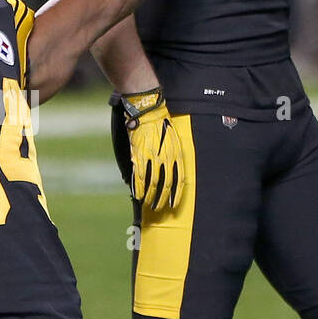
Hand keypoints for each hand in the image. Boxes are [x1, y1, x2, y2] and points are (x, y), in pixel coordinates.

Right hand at [121, 88, 184, 211]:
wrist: (148, 111)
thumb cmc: (162, 124)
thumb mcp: (173, 140)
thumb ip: (172, 156)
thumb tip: (171, 171)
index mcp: (176, 154)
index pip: (179, 179)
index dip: (176, 194)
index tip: (174, 204)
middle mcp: (166, 157)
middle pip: (166, 184)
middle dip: (162, 198)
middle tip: (159, 208)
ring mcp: (152, 157)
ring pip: (153, 182)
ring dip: (150, 196)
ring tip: (148, 204)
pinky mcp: (139, 155)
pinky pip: (140, 175)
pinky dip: (139, 187)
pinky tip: (138, 195)